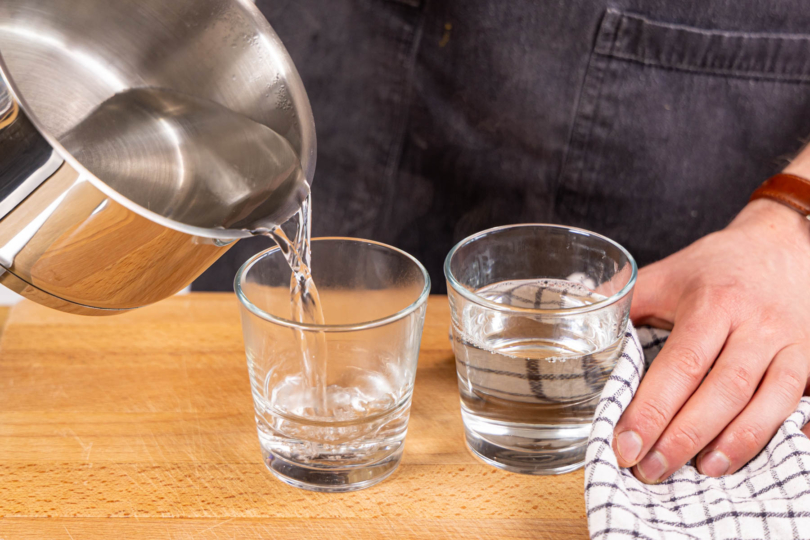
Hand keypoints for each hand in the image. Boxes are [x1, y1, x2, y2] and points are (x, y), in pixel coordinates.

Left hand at [614, 198, 809, 482]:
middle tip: (650, 469)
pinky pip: (800, 401)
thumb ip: (623, 303)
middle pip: (723, 390)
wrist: (783, 246)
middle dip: (684, 436)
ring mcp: (789, 343)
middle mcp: (755, 324)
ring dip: (733, 443)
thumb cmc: (714, 267)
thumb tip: (576, 328)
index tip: (625, 444)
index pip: (681, 364)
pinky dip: (780, 433)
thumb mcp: (665, 275)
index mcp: (712, 303)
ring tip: (700, 472)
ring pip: (767, 402)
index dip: (653, 409)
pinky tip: (753, 458)